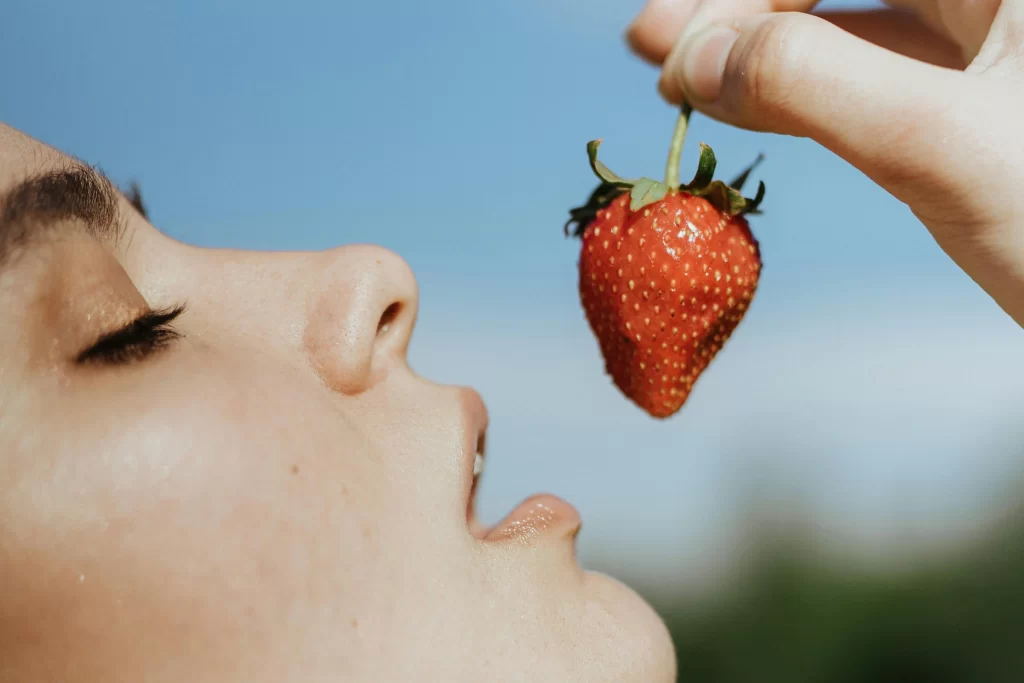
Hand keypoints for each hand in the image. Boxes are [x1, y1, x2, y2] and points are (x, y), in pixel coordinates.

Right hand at [627, 0, 1023, 325]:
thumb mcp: (943, 148)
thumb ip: (811, 85)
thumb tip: (691, 57)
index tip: (675, 36)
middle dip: (743, 6)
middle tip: (651, 40)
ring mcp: (990, 41)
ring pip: (849, 16)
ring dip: (757, 42)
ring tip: (666, 63)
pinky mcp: (975, 97)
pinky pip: (868, 72)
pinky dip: (798, 88)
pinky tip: (739, 98)